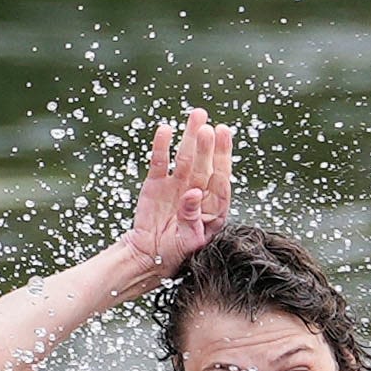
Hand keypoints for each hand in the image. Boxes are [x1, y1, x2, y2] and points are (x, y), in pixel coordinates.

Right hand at [125, 107, 232, 282]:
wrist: (148, 256)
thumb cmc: (174, 252)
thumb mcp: (187, 241)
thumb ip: (191, 218)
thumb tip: (192, 193)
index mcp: (213, 208)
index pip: (221, 182)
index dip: (223, 164)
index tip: (223, 148)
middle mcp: (197, 191)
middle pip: (205, 164)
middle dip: (209, 146)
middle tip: (210, 126)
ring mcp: (177, 185)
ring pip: (186, 157)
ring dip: (191, 136)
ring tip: (197, 115)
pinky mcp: (156, 183)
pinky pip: (160, 162)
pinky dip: (162, 146)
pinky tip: (166, 130)